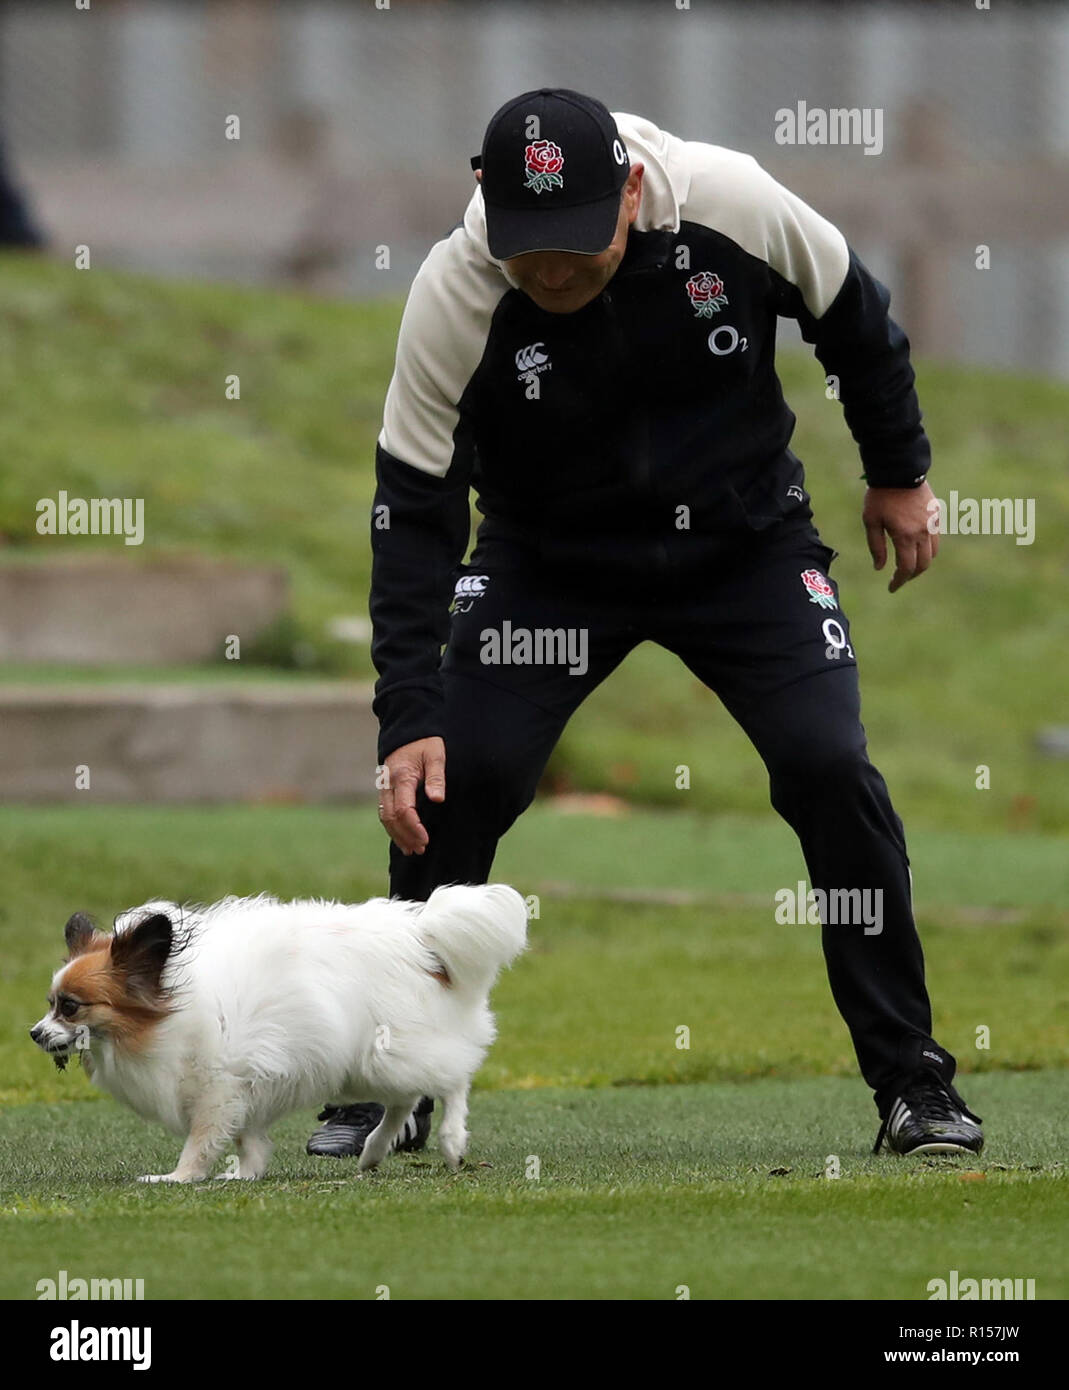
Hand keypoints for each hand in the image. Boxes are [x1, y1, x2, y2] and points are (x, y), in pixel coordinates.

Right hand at [378, 737, 445, 855]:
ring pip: (385, 817)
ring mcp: (384, 787)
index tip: (425, 839)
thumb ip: (436, 776)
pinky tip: (403, 839)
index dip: (413, 827)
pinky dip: (392, 828)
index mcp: (401, 776)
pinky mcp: (385, 789)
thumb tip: (438, 798)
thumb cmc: (426, 742)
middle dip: (405, 835)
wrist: (409, 731)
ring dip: (398, 835)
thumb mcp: (436, 755)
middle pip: (391, 817)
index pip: (403, 809)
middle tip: (421, 849)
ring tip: (412, 850)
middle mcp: (388, 784)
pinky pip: (385, 812)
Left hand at [862, 481, 939, 592]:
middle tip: (899, 579)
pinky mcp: (936, 515)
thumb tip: (880, 568)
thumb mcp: (871, 522)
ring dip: (921, 563)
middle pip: (923, 565)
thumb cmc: (880, 496)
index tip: (891, 588)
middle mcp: (923, 533)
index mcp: (905, 536)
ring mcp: (932, 524)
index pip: (906, 568)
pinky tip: (915, 548)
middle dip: (910, 576)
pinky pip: (936, 539)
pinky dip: (927, 549)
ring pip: (932, 553)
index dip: (899, 581)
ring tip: (908, 565)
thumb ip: (876, 546)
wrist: (899, 469)